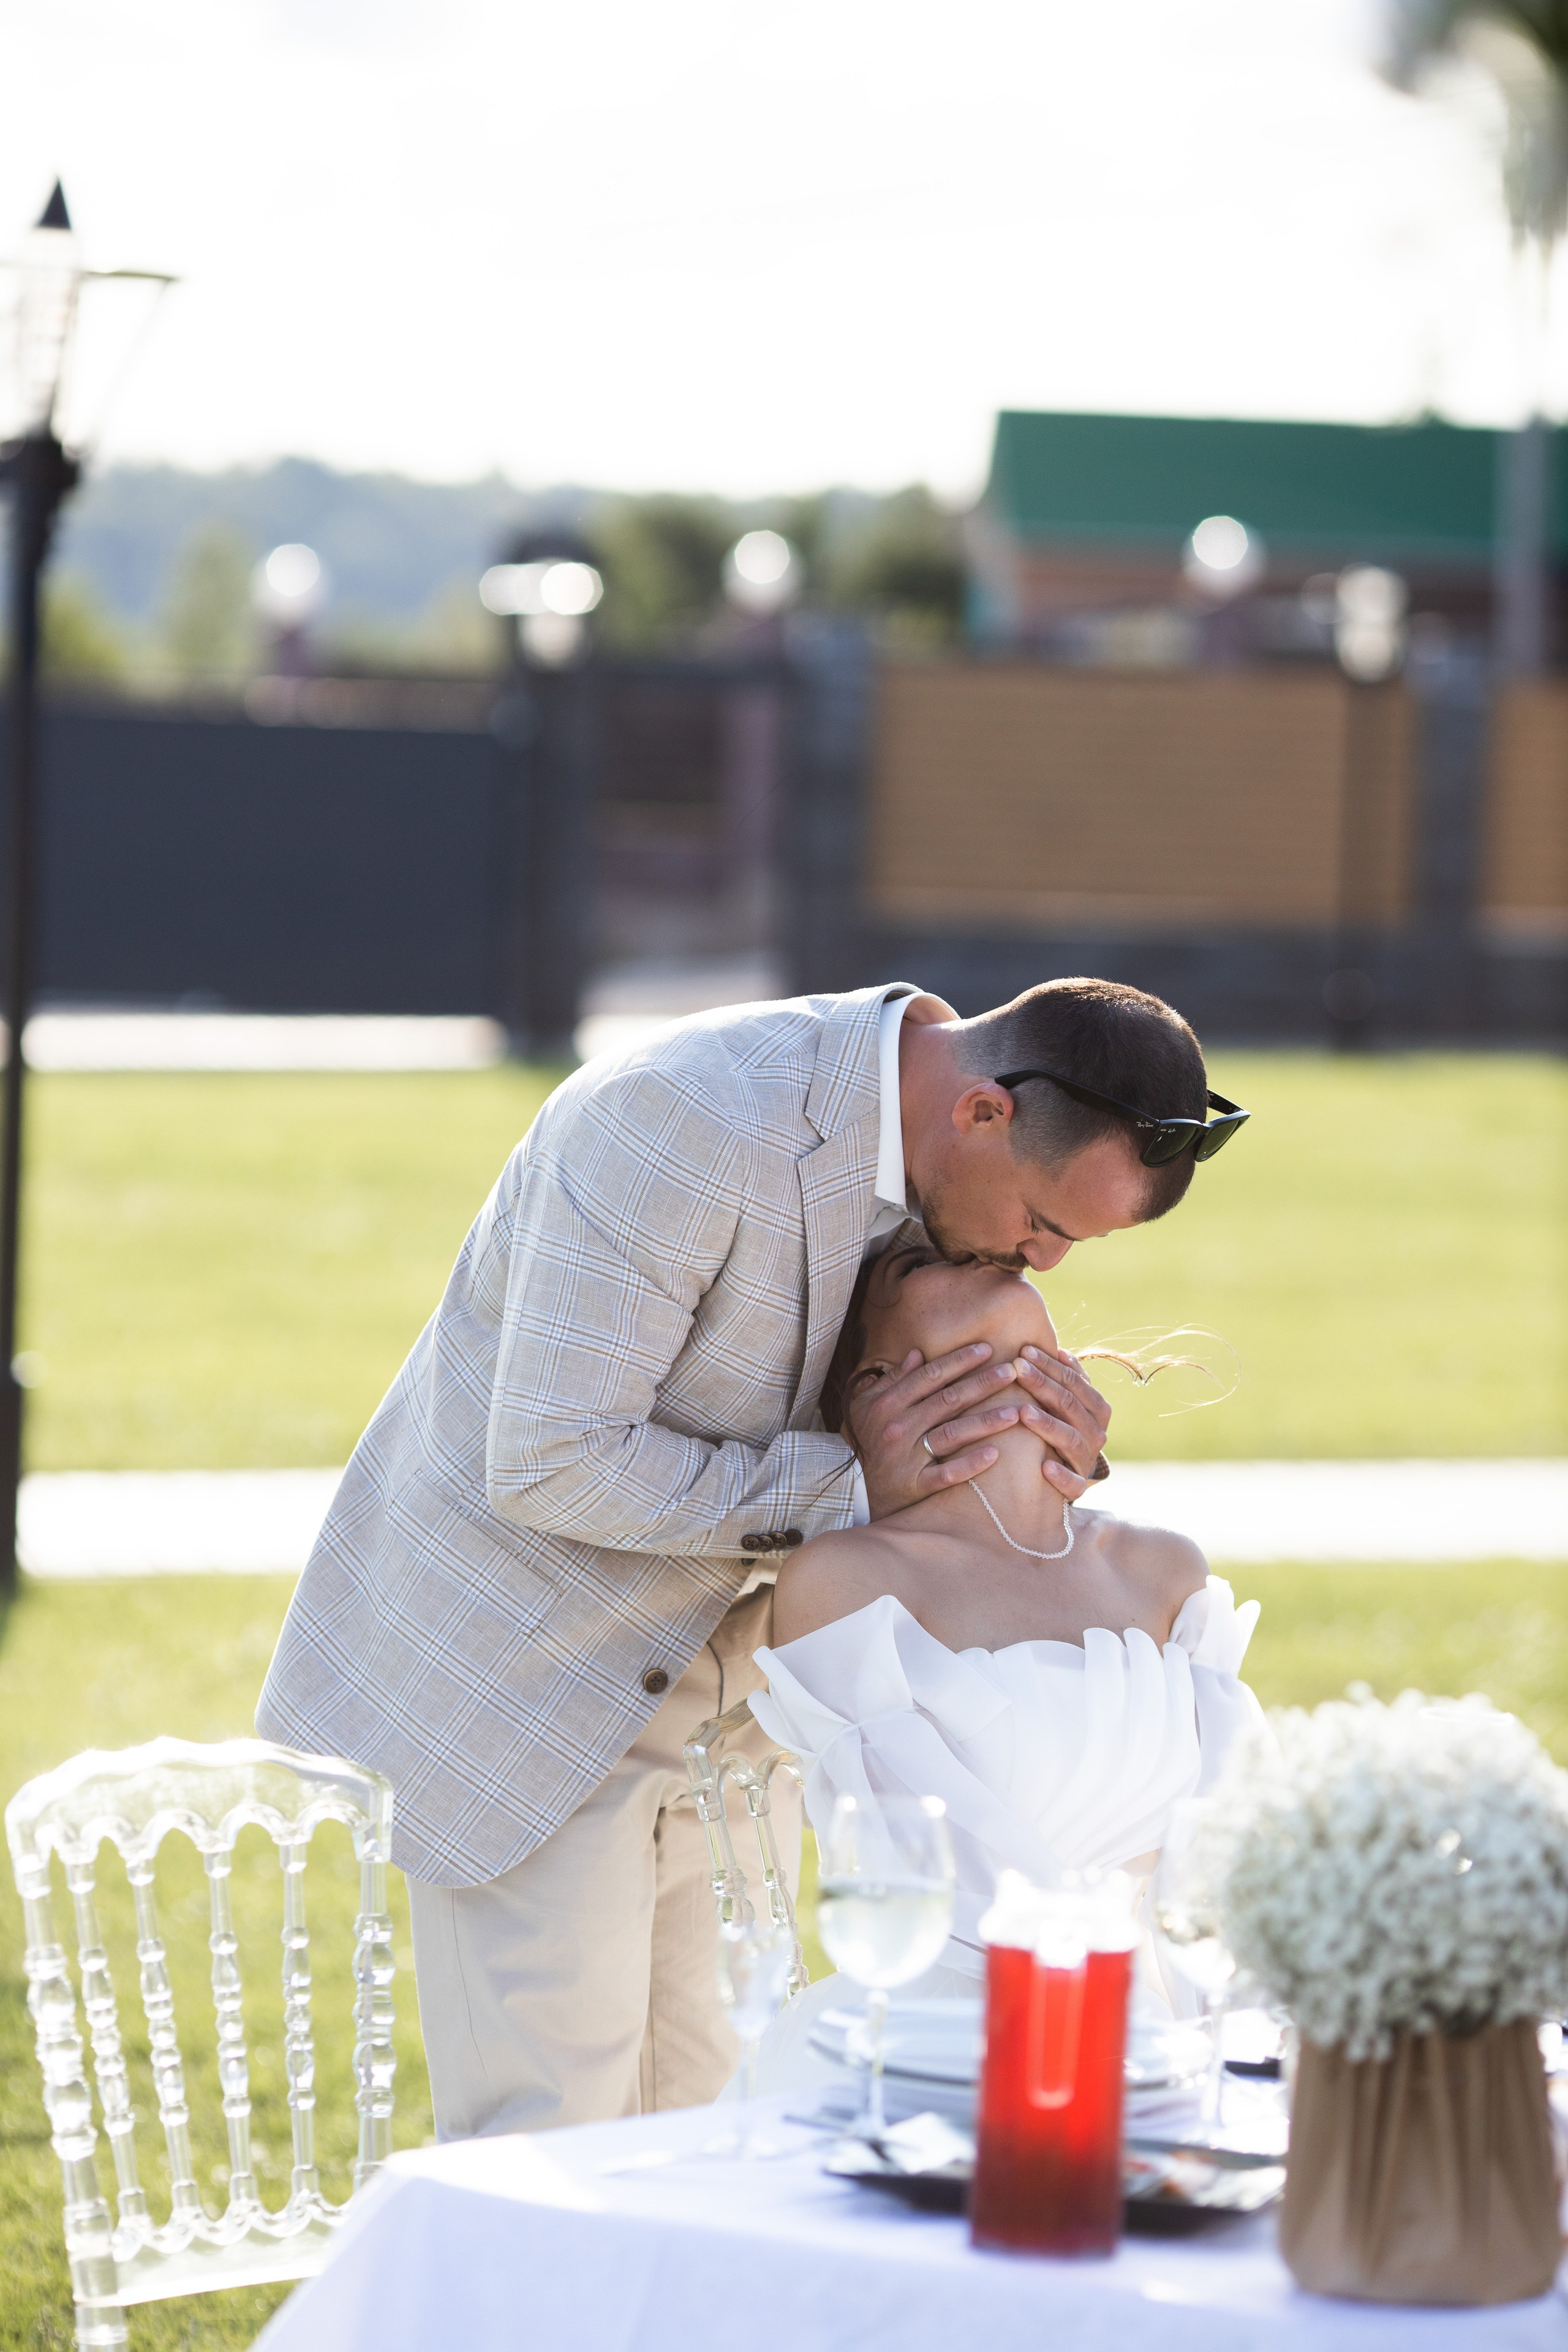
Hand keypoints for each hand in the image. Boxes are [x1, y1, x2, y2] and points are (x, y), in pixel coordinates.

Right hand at [850, 1342, 1030, 1520]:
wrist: (853, 1488)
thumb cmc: (868, 1439)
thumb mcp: (868, 1404)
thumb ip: (893, 1379)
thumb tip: (917, 1353)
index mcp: (888, 1403)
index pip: (930, 1376)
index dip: (959, 1361)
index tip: (988, 1349)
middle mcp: (898, 1427)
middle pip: (948, 1400)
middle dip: (983, 1384)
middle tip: (1013, 1372)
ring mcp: (907, 1457)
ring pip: (953, 1434)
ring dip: (986, 1421)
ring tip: (1016, 1411)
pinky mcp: (915, 1485)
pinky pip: (946, 1474)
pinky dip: (970, 1464)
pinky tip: (994, 1454)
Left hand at [1011, 1346, 1110, 1499]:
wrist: (1066, 1472)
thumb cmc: (1060, 1425)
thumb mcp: (1063, 1400)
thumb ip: (1063, 1378)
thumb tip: (1058, 1348)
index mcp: (1097, 1408)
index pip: (1075, 1382)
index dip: (1050, 1365)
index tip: (1023, 1350)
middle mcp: (1097, 1433)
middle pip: (1070, 1405)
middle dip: (1043, 1384)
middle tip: (1017, 1368)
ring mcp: (1087, 1460)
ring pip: (1071, 1439)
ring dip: (1047, 1424)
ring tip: (1023, 1411)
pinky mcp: (1077, 1487)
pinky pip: (1073, 1484)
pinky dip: (1060, 1476)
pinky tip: (1044, 1467)